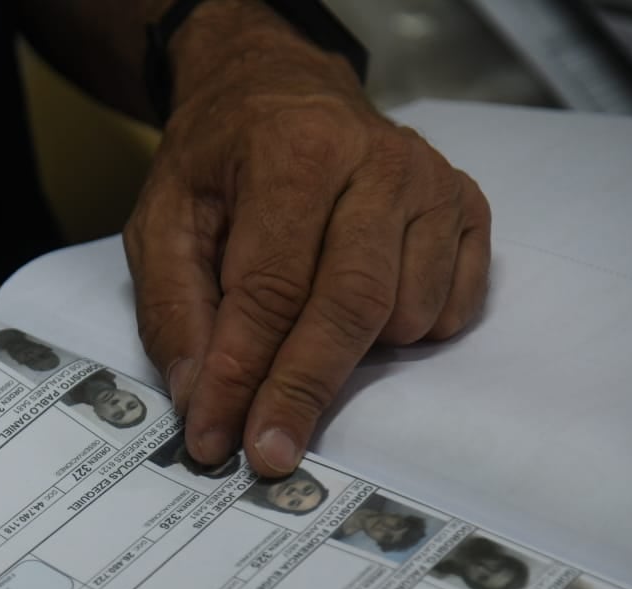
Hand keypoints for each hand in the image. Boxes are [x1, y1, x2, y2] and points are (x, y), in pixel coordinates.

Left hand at [124, 0, 490, 474]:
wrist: (279, 94)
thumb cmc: (218, 164)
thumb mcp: (162, 221)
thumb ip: (174, 310)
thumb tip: (200, 399)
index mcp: (295, 150)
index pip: (271, 289)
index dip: (241, 373)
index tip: (216, 437)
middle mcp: (380, 161)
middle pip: (350, 307)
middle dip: (302, 391)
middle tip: (267, 452)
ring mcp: (434, 185)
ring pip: (405, 316)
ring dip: (351, 358)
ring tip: (302, 336)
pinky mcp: (468, 209)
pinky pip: (450, 311)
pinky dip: (405, 336)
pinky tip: (360, 313)